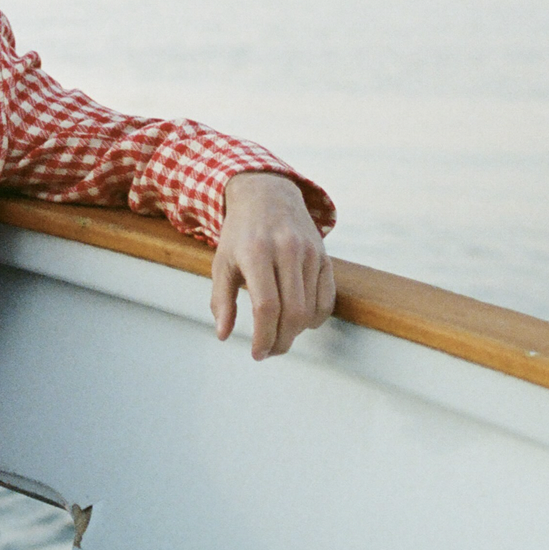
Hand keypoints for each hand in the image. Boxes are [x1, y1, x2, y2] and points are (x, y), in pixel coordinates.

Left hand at [210, 173, 336, 358]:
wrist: (268, 196)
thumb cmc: (241, 233)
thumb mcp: (221, 262)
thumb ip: (221, 300)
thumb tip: (223, 335)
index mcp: (256, 252)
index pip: (266, 306)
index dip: (263, 337)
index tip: (257, 353)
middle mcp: (287, 251)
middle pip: (292, 312)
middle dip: (281, 341)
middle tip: (269, 351)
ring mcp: (310, 253)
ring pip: (310, 308)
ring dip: (296, 333)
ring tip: (279, 337)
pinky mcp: (324, 256)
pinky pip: (327, 298)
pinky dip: (316, 318)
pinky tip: (300, 323)